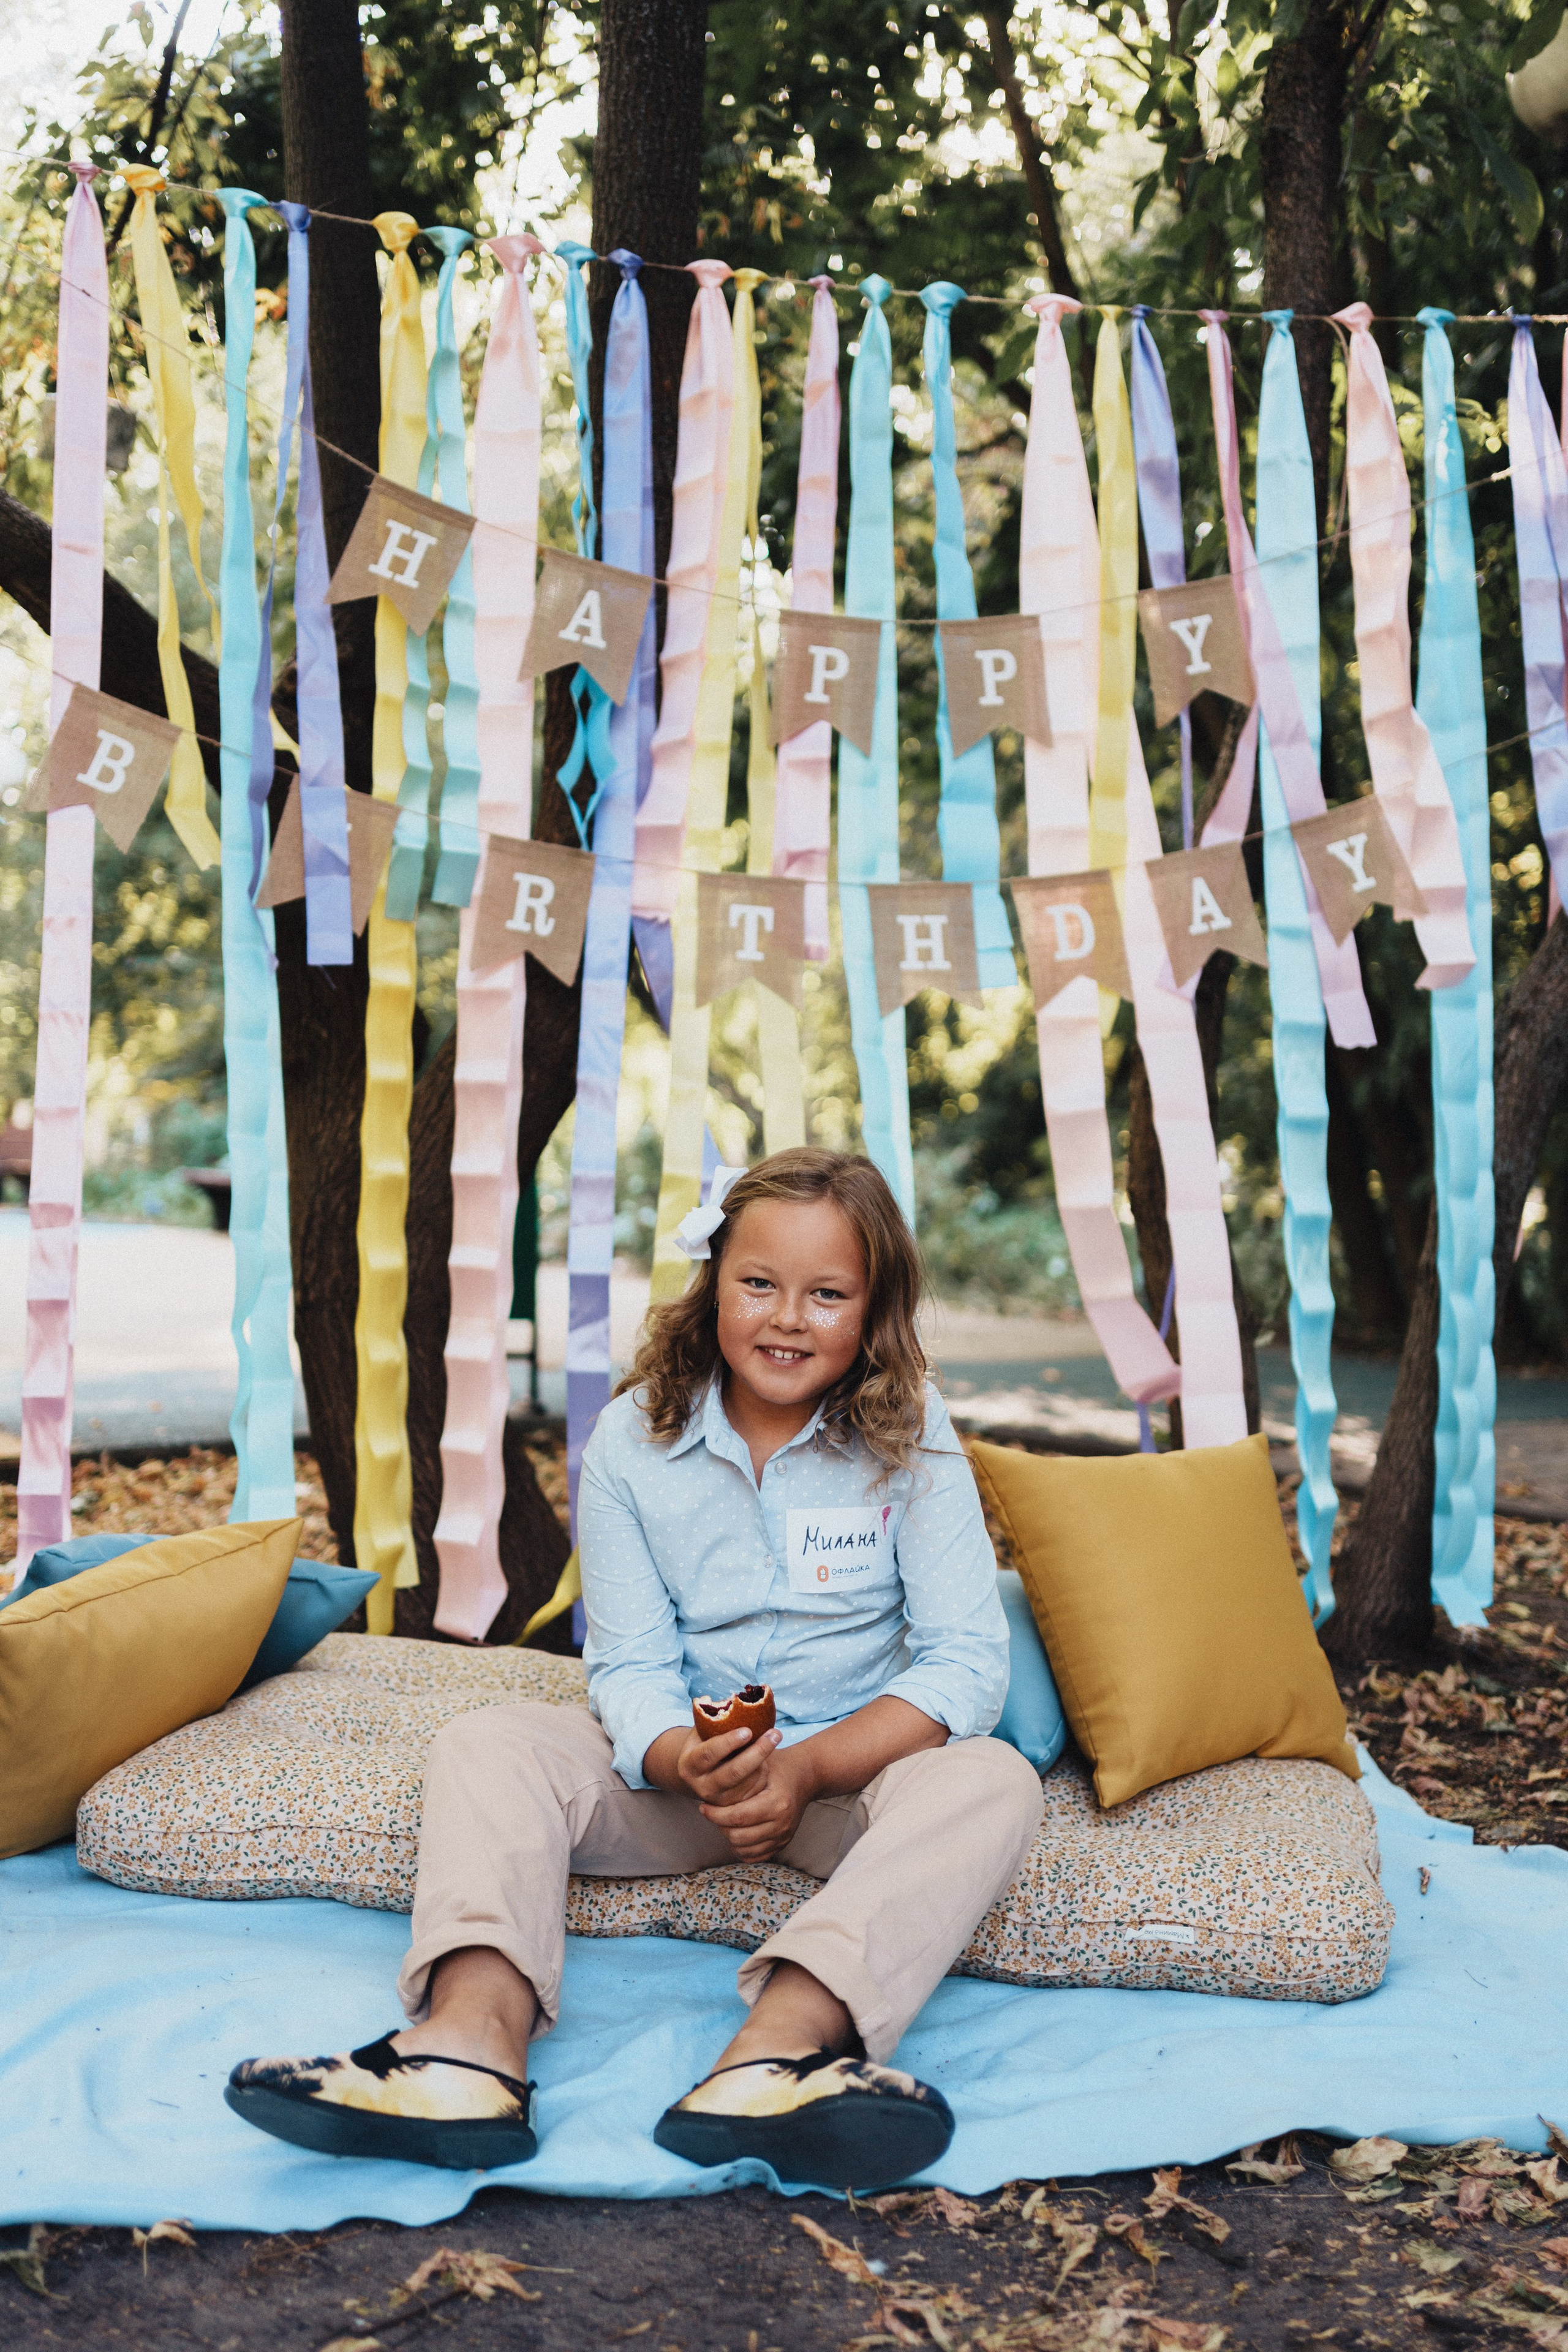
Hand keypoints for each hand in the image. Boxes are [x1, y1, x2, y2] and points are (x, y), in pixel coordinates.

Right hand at [643, 1722, 780, 1810]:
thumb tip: (731, 1701)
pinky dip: (764, 1776)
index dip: (728, 1742)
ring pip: (746, 1783)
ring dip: (763, 1762)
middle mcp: (701, 1786)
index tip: (748, 1730)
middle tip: (775, 1733)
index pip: (709, 1754)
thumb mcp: (701, 1731)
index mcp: (689, 1764)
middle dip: (757, 1752)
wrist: (698, 1774)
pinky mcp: (731, 1808)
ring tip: (773, 1739)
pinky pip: (753, 1793)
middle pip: (732, 1772)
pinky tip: (769, 1760)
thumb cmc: (704, 1743)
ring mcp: (717, 1800)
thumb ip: (713, 1719)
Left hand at [696, 1739, 817, 1862]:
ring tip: (723, 1821)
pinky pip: (755, 1856)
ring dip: (728, 1837)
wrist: (807, 1775)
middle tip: (711, 1813)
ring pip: (744, 1850)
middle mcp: (782, 1823)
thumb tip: (709, 1774)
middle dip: (719, 1826)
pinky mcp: (783, 1843)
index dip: (715, 1814)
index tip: (703, 1806)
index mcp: (777, 1802)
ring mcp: (784, 1836)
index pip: (738, 1816)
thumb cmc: (779, 1766)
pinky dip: (741, 1848)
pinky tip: (736, 1831)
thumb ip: (738, 1767)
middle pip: (739, 1837)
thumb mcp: (760, 1761)